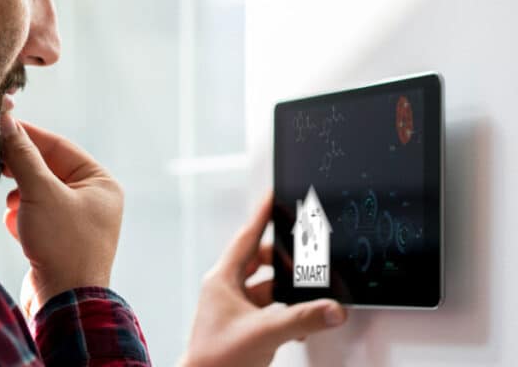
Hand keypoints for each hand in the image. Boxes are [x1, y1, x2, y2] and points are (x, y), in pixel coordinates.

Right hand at [0, 115, 122, 316]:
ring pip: (39, 193)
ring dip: (20, 197)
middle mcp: (94, 200)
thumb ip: (21, 156)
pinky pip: (37, 216)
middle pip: (49, 169)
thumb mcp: (39, 193)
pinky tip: (16, 227)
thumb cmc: (61, 245)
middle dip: (22, 170)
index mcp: (101, 183)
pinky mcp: (60, 241)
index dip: (28, 135)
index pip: (59, 146)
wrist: (64, 304)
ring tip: (14, 207)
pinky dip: (22, 217)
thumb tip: (6, 121)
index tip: (0, 123)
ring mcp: (78, 222)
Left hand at [180, 192, 347, 366]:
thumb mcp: (264, 333)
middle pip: (261, 260)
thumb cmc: (215, 359)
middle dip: (285, 260)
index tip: (273, 196)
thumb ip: (301, 319)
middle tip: (306, 259)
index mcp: (222, 280)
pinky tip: (302, 324)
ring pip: (268, 286)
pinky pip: (270, 309)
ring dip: (289, 291)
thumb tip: (332, 308)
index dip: (261, 216)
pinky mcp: (244, 325)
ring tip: (309, 294)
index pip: (246, 238)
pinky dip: (287, 312)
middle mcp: (226, 289)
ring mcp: (234, 308)